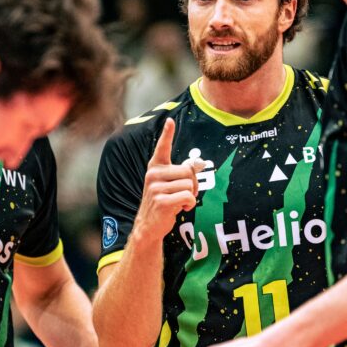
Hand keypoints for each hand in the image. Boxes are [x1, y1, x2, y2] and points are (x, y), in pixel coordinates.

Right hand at [134, 118, 204, 242]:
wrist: (149, 225)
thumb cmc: (163, 201)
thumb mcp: (168, 184)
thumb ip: (181, 173)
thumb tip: (198, 164)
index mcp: (155, 168)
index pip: (162, 148)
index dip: (167, 134)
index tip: (170, 120)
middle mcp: (154, 175)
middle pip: (188, 171)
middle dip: (193, 184)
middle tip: (186, 194)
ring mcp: (156, 188)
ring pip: (189, 185)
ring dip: (191, 196)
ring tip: (180, 202)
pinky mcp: (162, 201)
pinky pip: (188, 197)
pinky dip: (190, 204)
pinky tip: (181, 209)